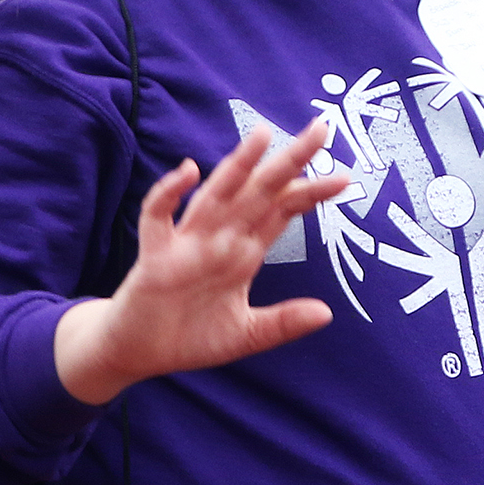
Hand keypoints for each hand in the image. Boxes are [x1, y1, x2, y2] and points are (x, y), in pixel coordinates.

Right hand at [53, 119, 347, 405]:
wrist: (138, 355)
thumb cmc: (189, 338)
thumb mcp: (246, 336)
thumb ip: (282, 323)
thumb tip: (326, 313)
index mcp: (242, 254)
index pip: (282, 212)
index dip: (310, 192)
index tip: (345, 177)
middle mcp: (219, 240)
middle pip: (259, 192)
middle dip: (290, 161)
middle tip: (322, 128)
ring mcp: (187, 244)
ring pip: (216, 194)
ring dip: (238, 165)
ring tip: (263, 135)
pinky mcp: (155, 256)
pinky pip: (158, 217)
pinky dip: (168, 193)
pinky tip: (186, 172)